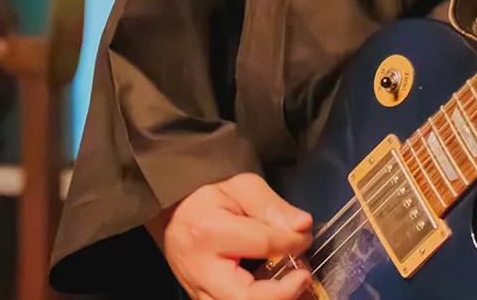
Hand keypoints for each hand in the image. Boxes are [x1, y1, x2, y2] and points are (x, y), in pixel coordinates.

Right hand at [146, 172, 313, 299]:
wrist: (171, 212)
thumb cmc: (206, 196)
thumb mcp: (240, 186)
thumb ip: (272, 206)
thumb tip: (302, 226)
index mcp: (210, 232)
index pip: (263, 244)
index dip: (293, 242)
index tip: (305, 237)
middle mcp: (201, 268)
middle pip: (247, 298)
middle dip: (283, 292)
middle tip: (303, 276)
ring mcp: (198, 290)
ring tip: (291, 284)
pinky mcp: (200, 299)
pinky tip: (272, 289)